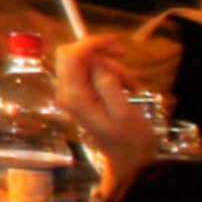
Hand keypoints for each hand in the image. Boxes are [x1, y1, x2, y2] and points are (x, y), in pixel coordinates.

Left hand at [49, 30, 169, 187]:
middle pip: (78, 57)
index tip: (116, 42)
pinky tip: (128, 89)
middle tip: (129, 71)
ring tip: (134, 88)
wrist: (128, 159)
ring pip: (90, 65)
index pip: (70, 56)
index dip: (90, 43)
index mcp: (74, 97)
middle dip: (106, 59)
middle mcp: (67, 93)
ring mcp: (72, 94)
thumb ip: (108, 85)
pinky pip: (94, 75)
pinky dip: (113, 76)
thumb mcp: (125, 113)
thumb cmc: (131, 139)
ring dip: (114, 70)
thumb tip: (97, 63)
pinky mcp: (81, 96)